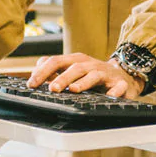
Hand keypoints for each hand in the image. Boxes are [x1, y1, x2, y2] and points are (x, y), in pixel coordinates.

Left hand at [26, 52, 144, 97]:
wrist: (124, 77)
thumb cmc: (93, 75)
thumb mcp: (73, 69)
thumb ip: (54, 71)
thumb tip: (33, 75)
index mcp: (76, 61)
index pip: (56, 61)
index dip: (42, 72)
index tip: (31, 84)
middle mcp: (90, 65)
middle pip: (74, 67)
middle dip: (62, 77)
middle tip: (51, 88)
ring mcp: (105, 73)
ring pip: (93, 75)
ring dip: (83, 82)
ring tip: (73, 90)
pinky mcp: (120, 84)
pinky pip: (118, 87)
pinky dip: (114, 91)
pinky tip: (109, 96)